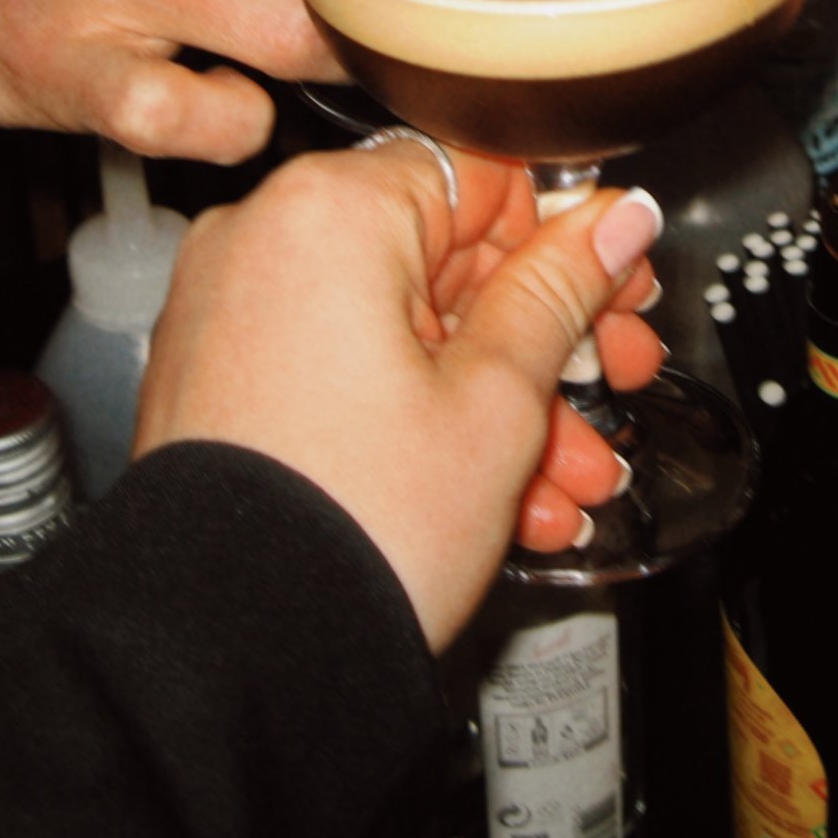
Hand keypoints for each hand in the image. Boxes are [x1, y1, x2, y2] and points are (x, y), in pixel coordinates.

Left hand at [134, 142, 666, 650]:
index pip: (482, 176)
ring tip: (572, 474)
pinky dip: (419, 420)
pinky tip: (505, 496)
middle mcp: (263, 241)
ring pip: (402, 332)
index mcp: (329, 212)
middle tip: (612, 375)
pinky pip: (345, 374)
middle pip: (442, 260)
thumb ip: (560, 292)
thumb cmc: (354, 526)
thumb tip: (614, 222)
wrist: (233, 661)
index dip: (564, 240)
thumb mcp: (496, 401)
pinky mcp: (220, 382)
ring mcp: (232, 314)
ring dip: (495, 400)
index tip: (617, 287)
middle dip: (541, 339)